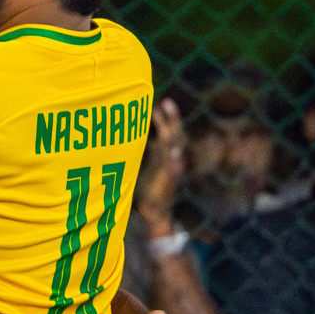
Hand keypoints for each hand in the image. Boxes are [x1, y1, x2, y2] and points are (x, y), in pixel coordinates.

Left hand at [136, 98, 185, 235]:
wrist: (156, 211)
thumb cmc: (149, 189)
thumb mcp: (146, 167)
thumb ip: (147, 152)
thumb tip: (140, 137)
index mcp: (167, 155)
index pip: (168, 132)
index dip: (164, 119)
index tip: (157, 105)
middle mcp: (172, 159)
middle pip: (174, 133)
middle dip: (170, 118)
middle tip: (165, 102)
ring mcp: (173, 168)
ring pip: (174, 144)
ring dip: (170, 129)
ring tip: (163, 115)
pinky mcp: (170, 178)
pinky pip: (172, 162)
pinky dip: (172, 153)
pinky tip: (170, 143)